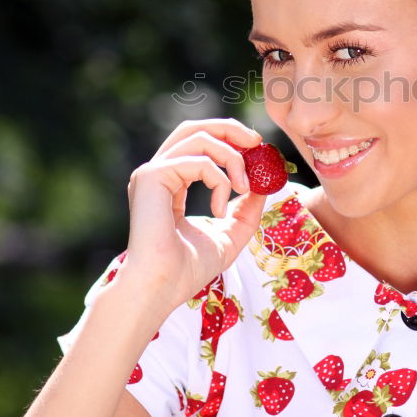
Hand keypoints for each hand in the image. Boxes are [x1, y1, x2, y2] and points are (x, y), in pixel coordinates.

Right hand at [121, 118, 267, 311]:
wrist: (161, 288)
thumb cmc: (188, 269)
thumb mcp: (229, 235)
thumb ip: (246, 210)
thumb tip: (264, 185)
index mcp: (170, 183)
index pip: (198, 144)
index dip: (230, 140)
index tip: (258, 151)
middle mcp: (158, 173)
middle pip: (194, 128)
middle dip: (230, 129)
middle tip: (257, 143)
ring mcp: (151, 173)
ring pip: (198, 137)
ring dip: (232, 157)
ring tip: (244, 187)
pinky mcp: (152, 177)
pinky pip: (198, 161)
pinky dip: (220, 180)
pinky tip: (219, 210)